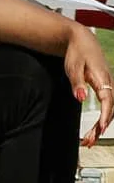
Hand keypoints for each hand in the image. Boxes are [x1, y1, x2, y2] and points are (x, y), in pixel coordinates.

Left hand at [64, 24, 113, 146]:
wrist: (81, 40)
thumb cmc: (77, 52)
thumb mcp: (73, 67)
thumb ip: (77, 83)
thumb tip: (81, 98)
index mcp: (102, 77)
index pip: (108, 99)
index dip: (105, 115)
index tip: (101, 129)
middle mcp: (109, 82)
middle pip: (110, 108)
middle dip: (100, 127)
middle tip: (89, 142)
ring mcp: (108, 85)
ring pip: (109, 109)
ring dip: (100, 126)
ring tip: (89, 141)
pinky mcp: (105, 88)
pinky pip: (107, 106)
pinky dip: (102, 119)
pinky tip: (95, 130)